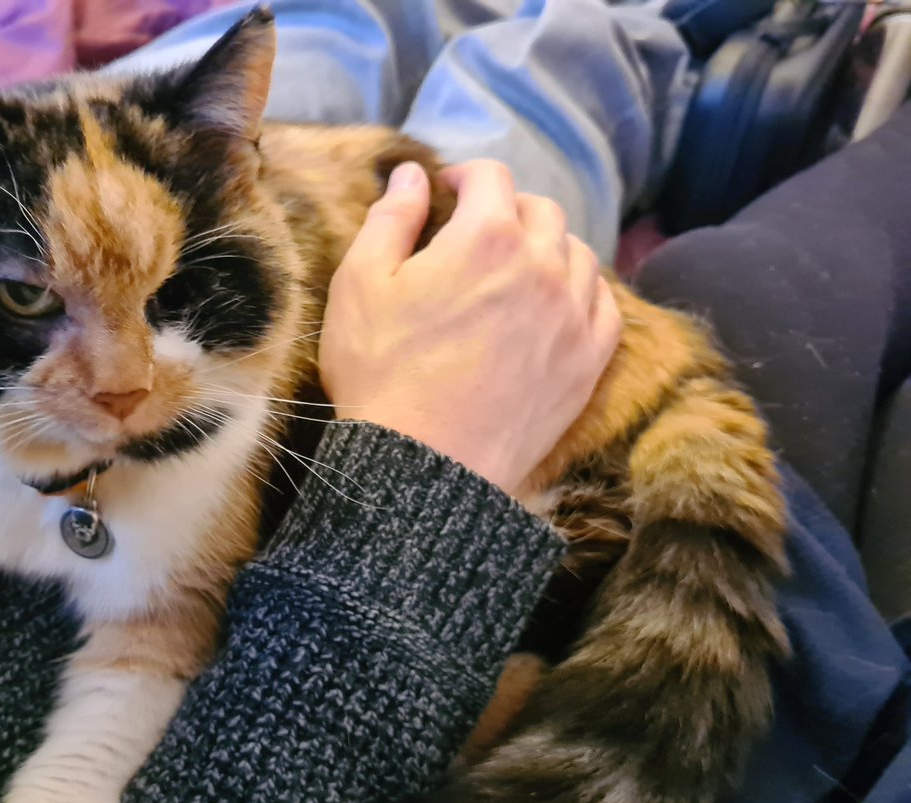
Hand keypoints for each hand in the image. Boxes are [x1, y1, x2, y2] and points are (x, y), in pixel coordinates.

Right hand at [319, 159, 620, 498]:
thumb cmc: (382, 374)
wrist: (425, 466)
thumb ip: (391, 218)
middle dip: (507, 209)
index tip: (446, 192)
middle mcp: (543, 264)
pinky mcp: (588, 362)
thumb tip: (413, 174)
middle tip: (478, 232)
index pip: (490, 176)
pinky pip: (604, 306)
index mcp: (487, 235)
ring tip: (518, 269)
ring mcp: (573, 315)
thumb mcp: (360, 286)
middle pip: (540, 210)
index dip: (464, 175)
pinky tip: (559, 304)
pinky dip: (583, 292)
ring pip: (578, 253)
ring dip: (548, 247)